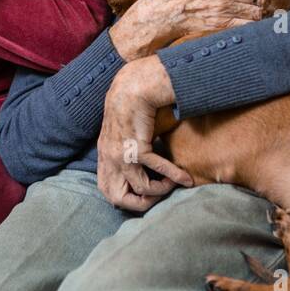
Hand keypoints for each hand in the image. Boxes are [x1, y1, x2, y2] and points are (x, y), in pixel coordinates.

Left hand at [96, 57, 192, 211]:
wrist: (133, 86)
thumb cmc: (133, 106)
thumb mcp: (122, 132)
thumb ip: (126, 149)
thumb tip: (143, 167)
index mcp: (105, 155)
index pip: (106, 190)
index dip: (125, 198)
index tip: (143, 194)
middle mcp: (109, 158)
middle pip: (117, 198)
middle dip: (140, 203)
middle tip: (157, 196)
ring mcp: (121, 154)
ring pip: (140, 189)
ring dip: (160, 190)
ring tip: (173, 184)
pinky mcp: (137, 148)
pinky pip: (157, 170)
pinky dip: (173, 176)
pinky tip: (185, 179)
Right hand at [108, 0, 285, 59]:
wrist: (160, 12)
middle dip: (278, 1)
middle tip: (288, 4)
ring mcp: (224, 8)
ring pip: (259, 12)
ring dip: (271, 16)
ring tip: (281, 18)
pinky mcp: (221, 25)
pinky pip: (248, 27)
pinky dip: (259, 28)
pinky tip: (266, 29)